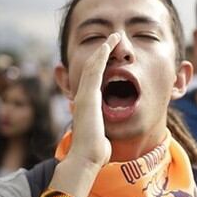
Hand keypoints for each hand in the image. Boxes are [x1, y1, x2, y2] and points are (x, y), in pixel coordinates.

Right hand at [66, 33, 119, 169]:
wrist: (85, 158)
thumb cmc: (94, 152)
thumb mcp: (100, 134)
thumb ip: (101, 128)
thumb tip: (104, 133)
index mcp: (87, 104)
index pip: (94, 79)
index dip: (102, 65)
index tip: (111, 55)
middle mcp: (83, 97)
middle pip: (92, 68)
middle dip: (102, 52)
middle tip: (112, 39)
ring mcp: (84, 95)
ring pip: (93, 65)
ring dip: (104, 49)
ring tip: (114, 37)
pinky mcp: (88, 96)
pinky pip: (95, 70)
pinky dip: (101, 56)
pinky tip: (108, 46)